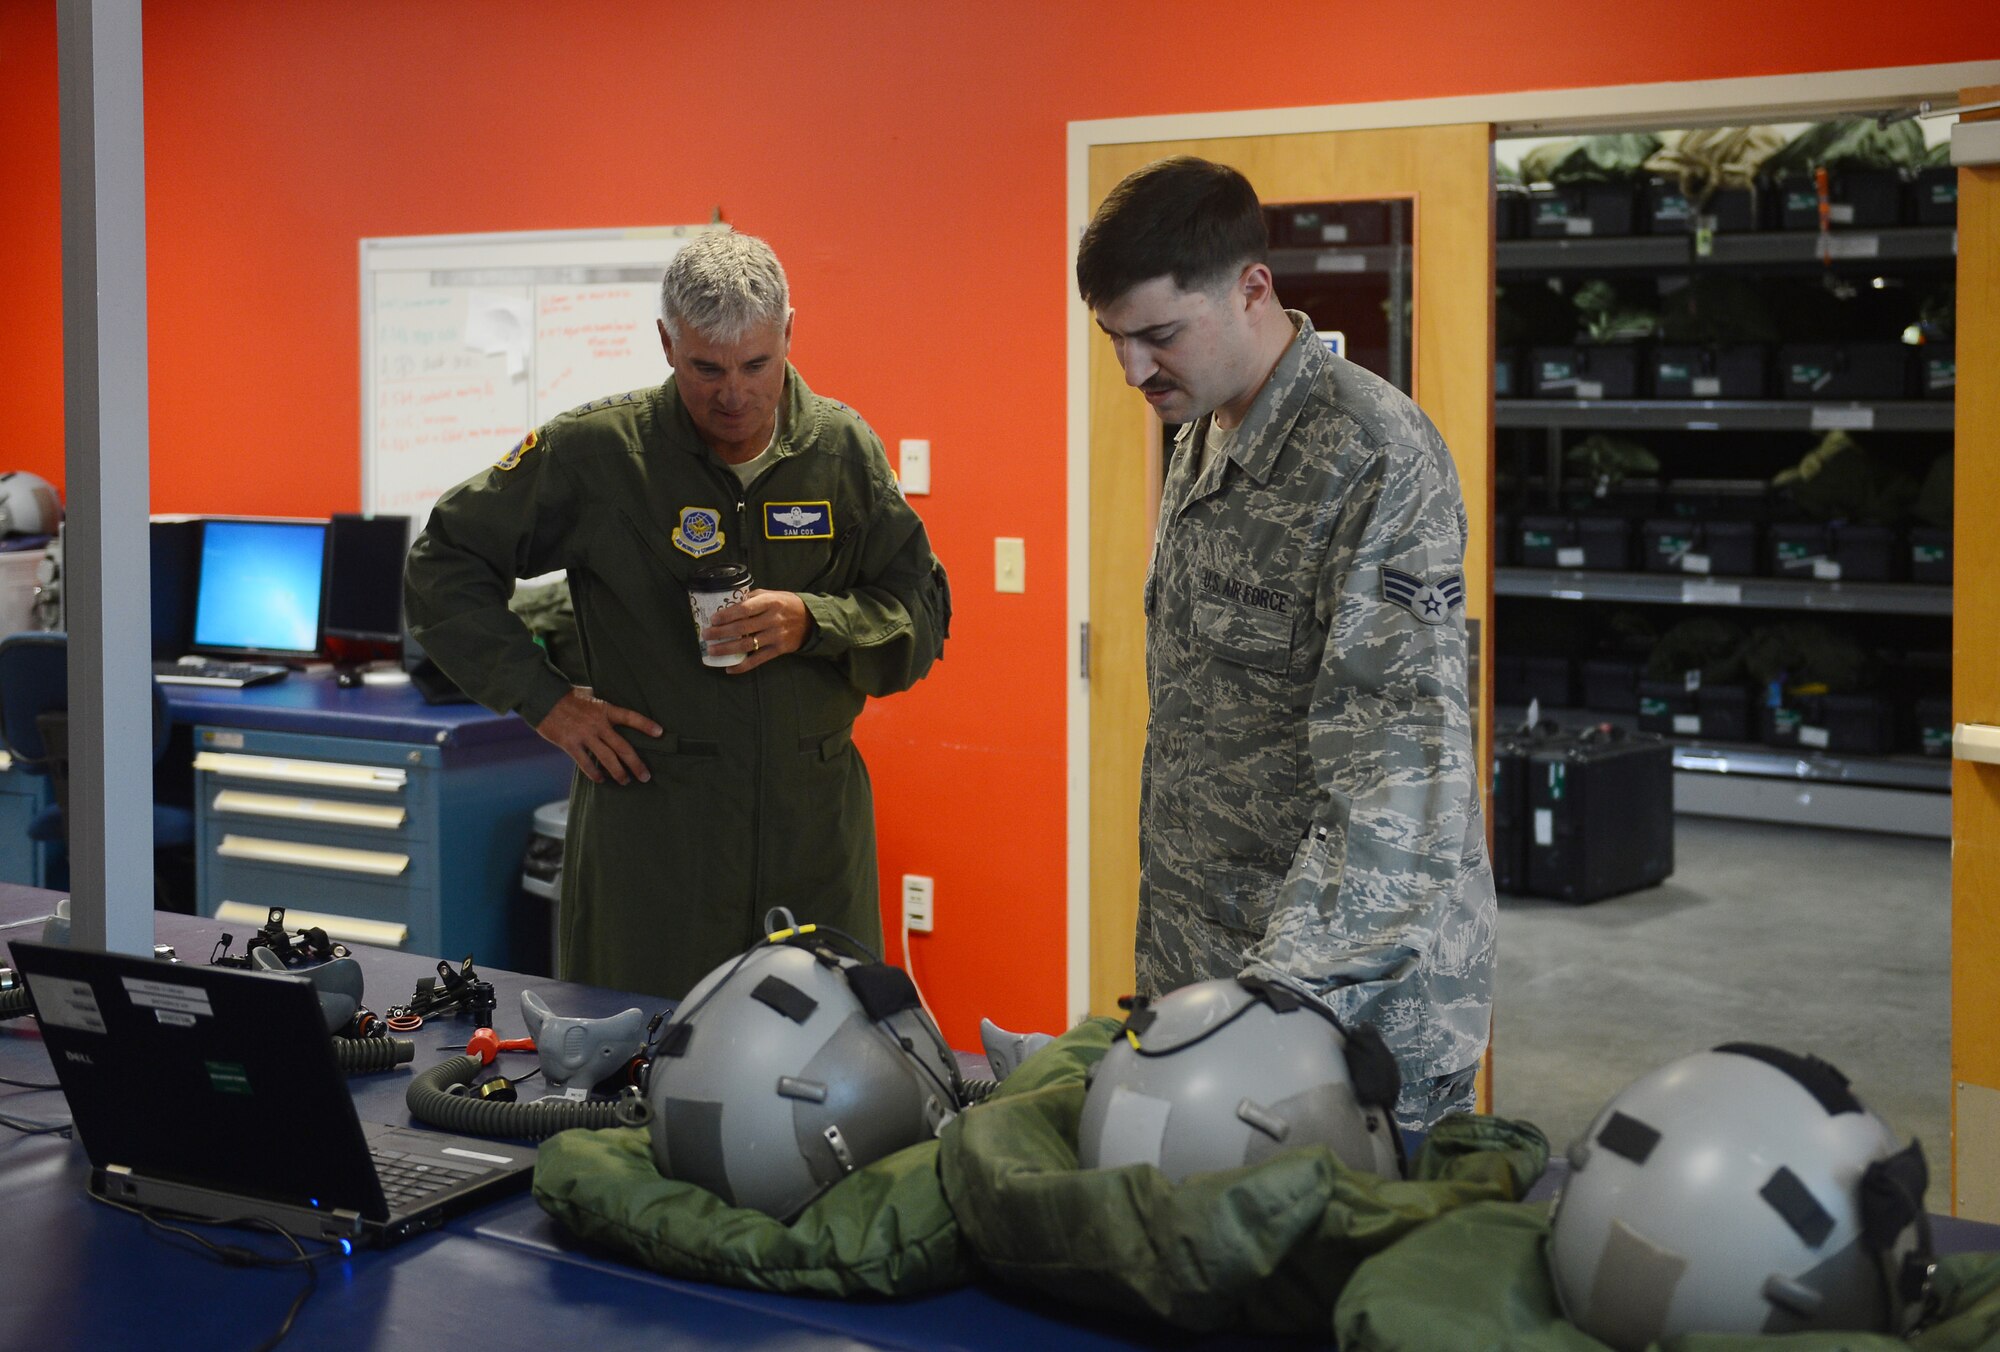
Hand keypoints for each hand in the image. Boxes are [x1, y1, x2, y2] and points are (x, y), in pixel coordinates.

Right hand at [534, 687, 662, 783]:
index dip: (646, 725)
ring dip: (619, 773)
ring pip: (607, 759)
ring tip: (626, 782)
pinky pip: (586, 763)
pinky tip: (601, 780)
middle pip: (623, 747)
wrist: (542, 698)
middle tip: (645, 777)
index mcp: (604, 709)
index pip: (630, 717)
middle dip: (636, 764)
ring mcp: (584, 735)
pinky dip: (594, 774)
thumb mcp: (589, 694)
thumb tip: (612, 710)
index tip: (660, 733)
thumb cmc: (567, 696)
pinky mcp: (570, 744)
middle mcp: (598, 723)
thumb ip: (602, 705)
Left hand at [704, 589, 814, 674]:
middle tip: (706, 635)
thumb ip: (752, 598)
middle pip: (742, 628)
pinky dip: (742, 666)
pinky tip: (729, 668)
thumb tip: (729, 604)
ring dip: (727, 649)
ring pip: (747, 645)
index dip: (727, 615)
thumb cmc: (786, 604)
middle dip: (721, 633)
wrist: (811, 620)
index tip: (713, 619)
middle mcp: (773, 619)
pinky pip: (758, 660)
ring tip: (712, 651)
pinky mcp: (779, 650)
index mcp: (770, 602)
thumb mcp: (772, 594)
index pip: (744, 609)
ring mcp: (776, 636)